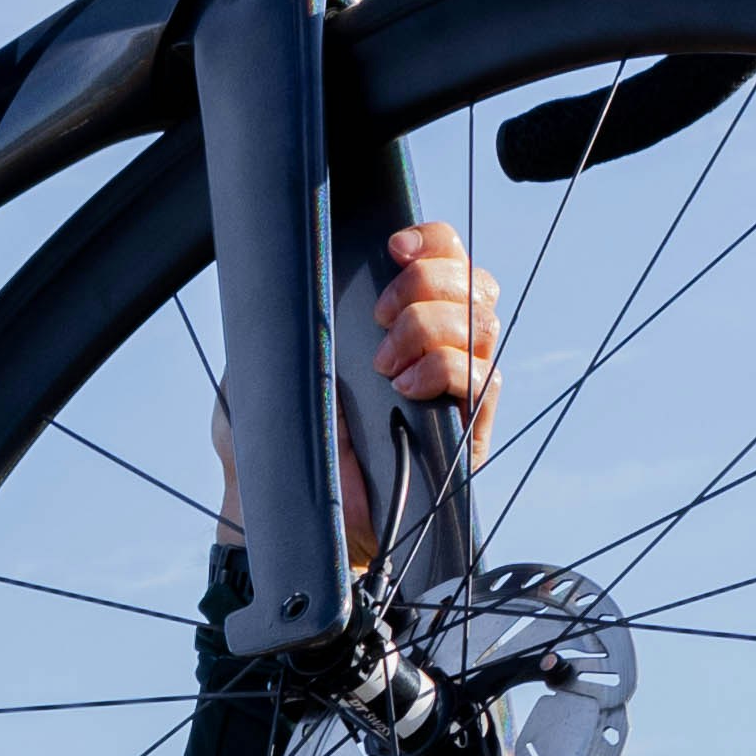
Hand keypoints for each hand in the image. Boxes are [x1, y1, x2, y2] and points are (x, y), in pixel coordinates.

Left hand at [214, 218, 501, 553]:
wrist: (290, 513)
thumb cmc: (280, 440)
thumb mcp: (273, 363)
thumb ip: (292, 317)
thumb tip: (298, 274)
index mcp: (401, 321)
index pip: (445, 259)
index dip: (431, 242)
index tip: (392, 247)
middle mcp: (440, 348)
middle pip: (475, 283)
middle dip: (428, 282)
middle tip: (380, 317)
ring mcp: (458, 390)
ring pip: (482, 325)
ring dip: (431, 328)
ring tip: (383, 365)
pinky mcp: (467, 433)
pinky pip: (482, 379)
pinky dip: (443, 370)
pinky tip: (404, 388)